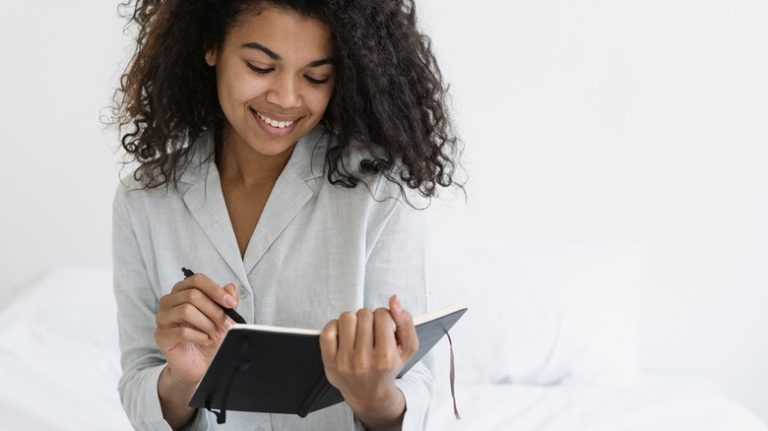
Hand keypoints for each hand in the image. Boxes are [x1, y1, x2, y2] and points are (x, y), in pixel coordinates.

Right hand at [155, 273, 238, 384]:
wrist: (199, 364)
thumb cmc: (209, 337)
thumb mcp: (223, 317)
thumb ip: (227, 301)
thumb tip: (230, 287)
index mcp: (183, 291)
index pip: (197, 280)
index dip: (215, 290)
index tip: (231, 303)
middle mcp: (169, 301)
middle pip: (192, 295)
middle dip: (214, 310)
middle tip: (225, 324)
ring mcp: (162, 318)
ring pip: (186, 310)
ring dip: (206, 324)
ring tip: (214, 334)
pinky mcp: (161, 336)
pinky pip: (182, 331)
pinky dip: (199, 336)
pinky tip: (205, 341)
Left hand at [319, 295, 418, 427]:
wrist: (369, 394)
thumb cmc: (389, 367)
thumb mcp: (407, 348)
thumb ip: (406, 322)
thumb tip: (394, 299)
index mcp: (385, 358)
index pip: (383, 315)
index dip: (385, 316)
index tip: (384, 327)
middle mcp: (364, 361)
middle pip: (364, 314)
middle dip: (369, 318)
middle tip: (371, 331)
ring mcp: (344, 362)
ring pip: (347, 317)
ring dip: (354, 319)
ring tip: (358, 331)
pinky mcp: (329, 361)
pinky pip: (328, 329)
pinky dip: (336, 325)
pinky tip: (344, 334)